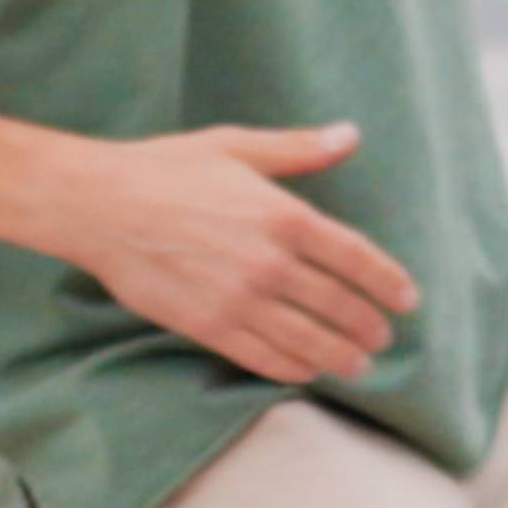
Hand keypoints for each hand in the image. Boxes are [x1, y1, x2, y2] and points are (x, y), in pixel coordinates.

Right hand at [39, 122, 416, 385]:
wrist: (99, 205)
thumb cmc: (166, 168)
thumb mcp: (236, 146)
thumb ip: (298, 149)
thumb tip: (349, 134)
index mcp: (284, 215)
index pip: (356, 258)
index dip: (388, 282)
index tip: (408, 299)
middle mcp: (270, 263)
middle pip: (339, 306)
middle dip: (369, 326)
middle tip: (384, 338)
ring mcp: (239, 300)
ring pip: (308, 341)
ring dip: (341, 357)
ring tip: (359, 365)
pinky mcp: (208, 326)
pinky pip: (263, 357)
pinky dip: (293, 369)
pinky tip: (308, 373)